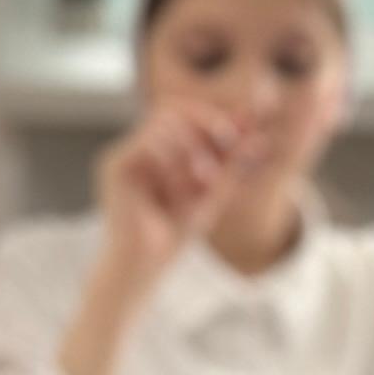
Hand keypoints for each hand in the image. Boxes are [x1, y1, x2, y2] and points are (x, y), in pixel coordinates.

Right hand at [90, 100, 246, 283]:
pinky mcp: (115, 166)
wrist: (145, 265)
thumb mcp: (213, 192)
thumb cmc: (174, 232)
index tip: (240, 131)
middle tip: (229, 139)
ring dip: (192, 145)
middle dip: (206, 121)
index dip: (212, 116)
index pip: (184, 114)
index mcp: (158, 149)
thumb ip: (232, 163)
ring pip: (162, 122)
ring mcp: (124, 154)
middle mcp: (138, 147)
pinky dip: (172, 157)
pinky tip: (180, 185)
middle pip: (173, 109)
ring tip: (204, 178)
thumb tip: (258, 134)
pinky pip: (147, 143)